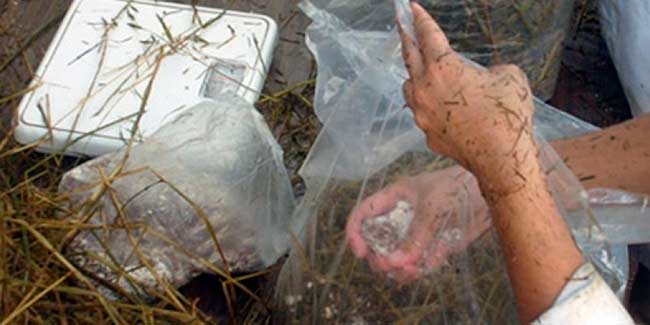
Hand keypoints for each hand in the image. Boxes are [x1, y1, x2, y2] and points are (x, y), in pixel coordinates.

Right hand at [345, 166, 490, 283]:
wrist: (489, 194)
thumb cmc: (458, 187)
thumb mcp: (433, 208)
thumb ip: (415, 236)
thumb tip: (395, 263)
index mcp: (393, 198)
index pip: (364, 213)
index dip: (355, 232)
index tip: (360, 251)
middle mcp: (401, 217)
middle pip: (376, 242)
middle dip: (379, 257)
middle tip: (388, 266)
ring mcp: (416, 233)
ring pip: (396, 257)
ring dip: (397, 268)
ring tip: (408, 271)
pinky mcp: (432, 246)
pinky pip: (416, 264)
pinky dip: (415, 271)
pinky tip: (418, 271)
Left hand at [400, 3, 537, 193]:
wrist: (501, 158)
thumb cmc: (507, 113)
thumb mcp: (508, 76)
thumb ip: (488, 70)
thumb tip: (480, 78)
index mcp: (443, 68)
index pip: (428, 36)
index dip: (421, 19)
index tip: (411, 8)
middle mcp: (425, 89)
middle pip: (410, 57)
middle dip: (406, 38)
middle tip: (400, 23)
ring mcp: (422, 114)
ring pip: (409, 88)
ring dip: (414, 77)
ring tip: (422, 73)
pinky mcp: (427, 134)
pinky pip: (424, 114)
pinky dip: (430, 107)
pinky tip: (443, 109)